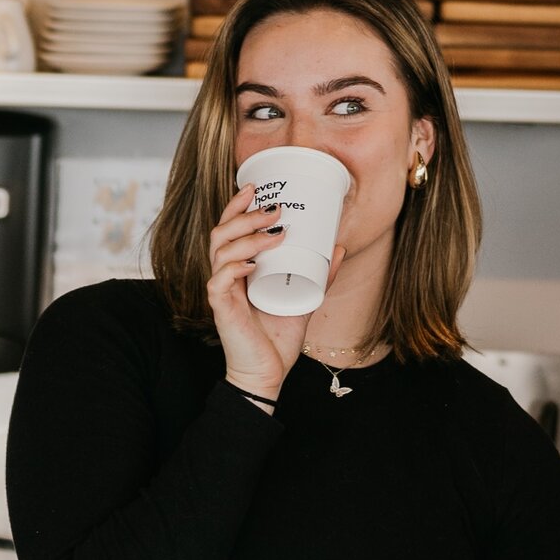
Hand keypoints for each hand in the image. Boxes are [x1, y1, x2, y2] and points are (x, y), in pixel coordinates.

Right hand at [206, 188, 342, 401]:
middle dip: (246, 214)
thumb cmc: (277, 337)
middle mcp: (226, 274)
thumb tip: (339, 247)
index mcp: (239, 267)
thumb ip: (320, 274)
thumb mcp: (304, 297)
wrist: (268, 373)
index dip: (237, 205)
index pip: (229, 228)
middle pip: (222, 232)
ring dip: (247, 236)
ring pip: (220, 251)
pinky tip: (251, 264)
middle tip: (275, 208)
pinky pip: (219, 281)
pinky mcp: (221, 309)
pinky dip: (233, 268)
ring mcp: (222, 290)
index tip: (255, 186)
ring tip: (274, 233)